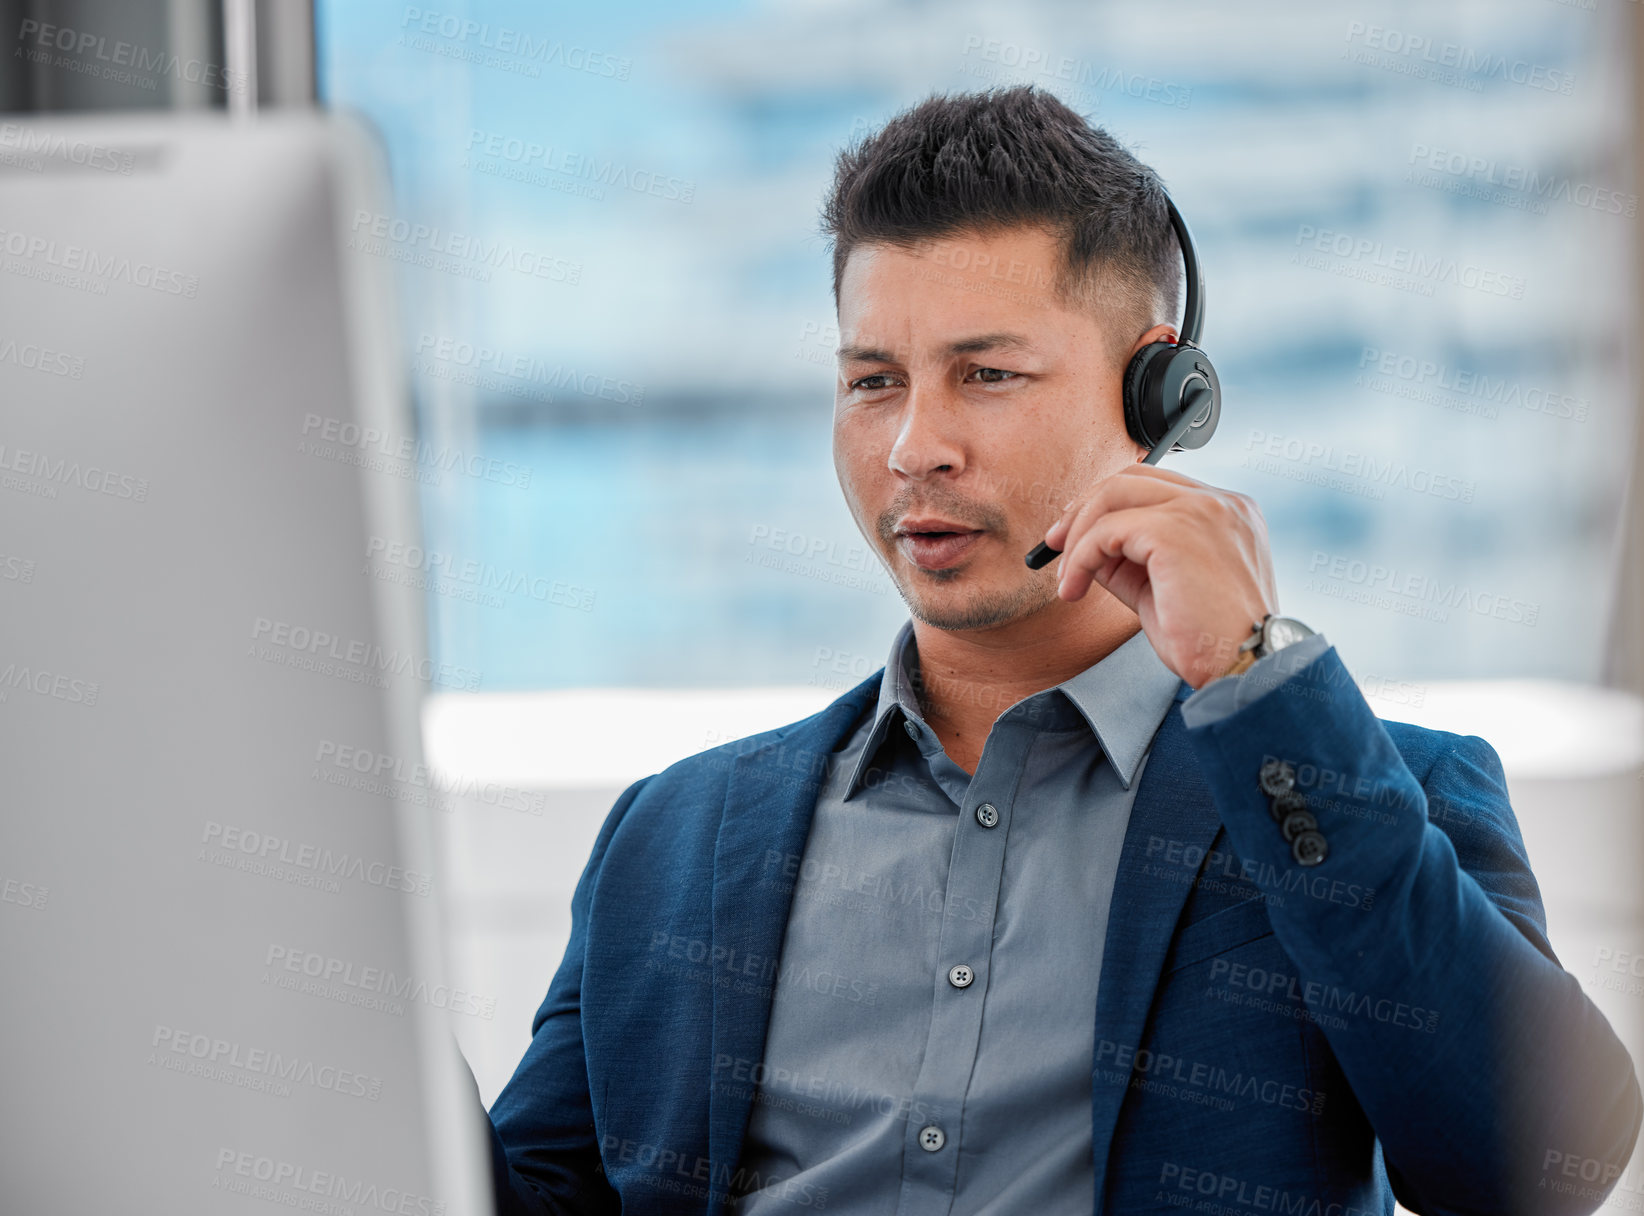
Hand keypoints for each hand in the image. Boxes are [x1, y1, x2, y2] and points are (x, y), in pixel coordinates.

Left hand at [1040, 465, 1278, 688]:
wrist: (1242, 667)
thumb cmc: (1212, 639)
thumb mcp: (1166, 587)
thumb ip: (1135, 558)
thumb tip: (1088, 549)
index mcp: (1228, 511)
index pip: (1156, 485)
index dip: (1108, 505)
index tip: (1078, 535)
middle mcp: (1221, 501)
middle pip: (1130, 478)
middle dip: (1083, 508)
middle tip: (1056, 545)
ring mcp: (1201, 509)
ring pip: (1113, 495)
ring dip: (1077, 537)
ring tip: (1066, 579)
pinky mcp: (1175, 530)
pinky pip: (1106, 531)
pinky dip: (1080, 559)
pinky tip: (1074, 589)